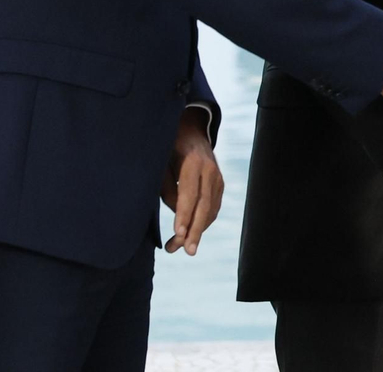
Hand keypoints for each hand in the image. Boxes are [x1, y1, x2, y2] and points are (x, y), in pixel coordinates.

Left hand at [160, 110, 222, 255]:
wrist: (190, 130)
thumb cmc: (168, 147)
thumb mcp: (162, 162)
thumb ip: (168, 188)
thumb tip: (178, 215)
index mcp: (193, 162)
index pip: (189, 194)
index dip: (183, 215)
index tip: (177, 234)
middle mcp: (210, 170)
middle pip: (204, 206)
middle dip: (195, 231)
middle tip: (187, 252)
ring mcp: (218, 177)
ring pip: (211, 209)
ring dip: (198, 231)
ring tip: (181, 247)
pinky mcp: (220, 183)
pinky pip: (213, 207)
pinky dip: (204, 222)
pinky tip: (191, 233)